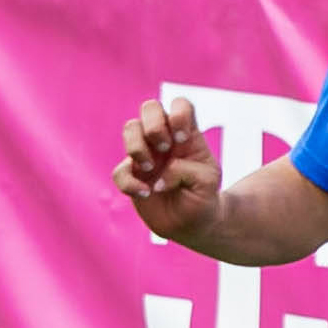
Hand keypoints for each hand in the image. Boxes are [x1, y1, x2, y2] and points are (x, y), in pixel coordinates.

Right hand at [115, 94, 221, 244]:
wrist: (190, 222)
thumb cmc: (202, 196)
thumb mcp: (207, 182)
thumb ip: (188, 170)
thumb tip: (159, 175)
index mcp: (186, 134)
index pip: (180, 105)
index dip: (178, 115)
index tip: (182, 140)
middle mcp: (163, 138)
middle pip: (150, 107)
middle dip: (154, 125)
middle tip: (165, 148)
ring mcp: (145, 154)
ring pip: (130, 128)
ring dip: (138, 147)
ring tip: (151, 169)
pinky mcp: (131, 175)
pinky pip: (119, 171)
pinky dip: (130, 183)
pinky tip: (146, 193)